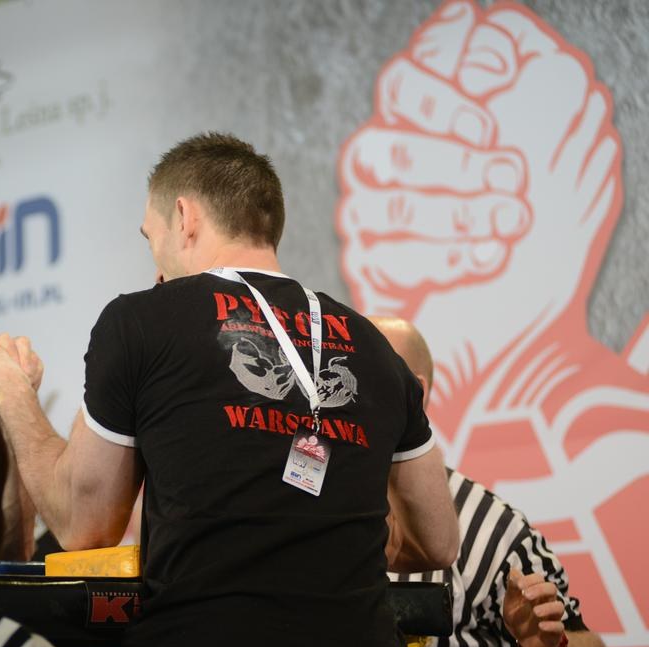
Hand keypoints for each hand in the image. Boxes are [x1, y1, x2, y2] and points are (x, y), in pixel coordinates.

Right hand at [337, 0, 619, 326]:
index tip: (496, 119)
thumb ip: (523, 64)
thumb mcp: (565, 129)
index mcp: (438, 121)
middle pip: (385, 138)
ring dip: (458, 212)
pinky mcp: (370, 265)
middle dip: (457, 163)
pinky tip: (486, 260)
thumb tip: (465, 15)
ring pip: (383, 196)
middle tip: (512, 179)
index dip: (444, 94)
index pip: (407, 79)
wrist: (539, 326)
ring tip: (511, 225)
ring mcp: (374, 215)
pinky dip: (445, 257)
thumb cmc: (554, 232)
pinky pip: (384, 252)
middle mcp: (397, 161)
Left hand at [503, 567, 565, 646]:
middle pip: (552, 588)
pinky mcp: (555, 632)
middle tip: (526, 595)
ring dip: (548, 607)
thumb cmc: (518, 617)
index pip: (539, 579)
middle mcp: (546, 602)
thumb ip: (512, 587)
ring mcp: (552, 617)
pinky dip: (551, 625)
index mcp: (535, 592)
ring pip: (559, 607)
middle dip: (539, 589)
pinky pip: (559, 627)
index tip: (518, 585)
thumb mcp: (511, 602)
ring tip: (535, 612)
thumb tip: (513, 570)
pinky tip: (541, 626)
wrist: (523, 641)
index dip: (530, 579)